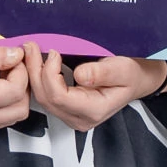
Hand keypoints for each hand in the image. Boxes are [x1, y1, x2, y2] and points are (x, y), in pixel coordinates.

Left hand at [26, 45, 164, 132]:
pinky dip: (38, 79)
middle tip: (31, 47)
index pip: (60, 96)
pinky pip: (45, 96)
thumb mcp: (123, 69)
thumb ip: (102, 73)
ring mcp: (71, 117)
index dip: (50, 74)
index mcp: (94, 111)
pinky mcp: (65, 110)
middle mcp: (79, 119)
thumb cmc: (130, 75)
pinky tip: (36, 63)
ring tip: (31, 52)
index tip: (54, 52)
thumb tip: (80, 75)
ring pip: (42, 98)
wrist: (135, 81)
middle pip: (46, 98)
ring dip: (34, 74)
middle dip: (36, 71)